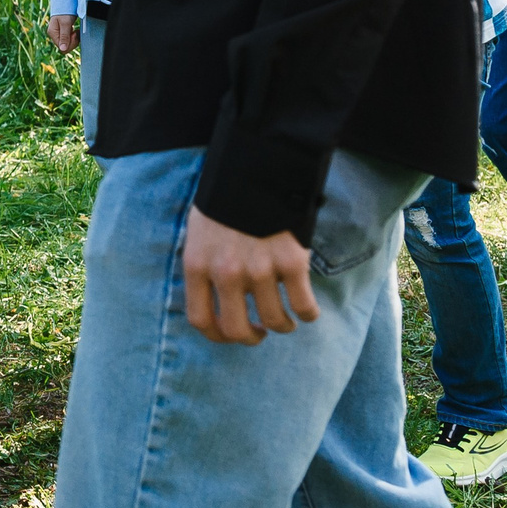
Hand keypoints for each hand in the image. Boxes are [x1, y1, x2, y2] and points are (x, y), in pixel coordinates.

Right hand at [47, 13, 79, 53]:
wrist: (66, 1)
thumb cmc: (65, 10)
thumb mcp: (65, 23)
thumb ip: (64, 36)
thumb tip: (62, 49)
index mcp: (52, 33)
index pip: (62, 47)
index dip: (70, 43)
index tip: (74, 33)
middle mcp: (54, 34)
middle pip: (65, 47)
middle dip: (73, 41)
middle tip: (76, 32)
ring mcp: (59, 33)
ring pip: (68, 43)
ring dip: (74, 39)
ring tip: (76, 30)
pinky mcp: (63, 31)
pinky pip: (69, 39)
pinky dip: (74, 36)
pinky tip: (76, 31)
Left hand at [181, 208, 318, 345]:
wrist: (254, 169)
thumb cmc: (224, 202)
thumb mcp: (199, 234)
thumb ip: (204, 268)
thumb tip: (213, 303)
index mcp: (197, 265)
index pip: (201, 320)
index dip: (217, 336)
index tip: (230, 335)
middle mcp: (226, 273)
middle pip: (237, 329)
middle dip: (250, 338)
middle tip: (260, 333)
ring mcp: (260, 269)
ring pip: (275, 321)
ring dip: (282, 326)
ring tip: (285, 321)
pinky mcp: (291, 262)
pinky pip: (304, 305)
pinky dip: (308, 313)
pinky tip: (307, 310)